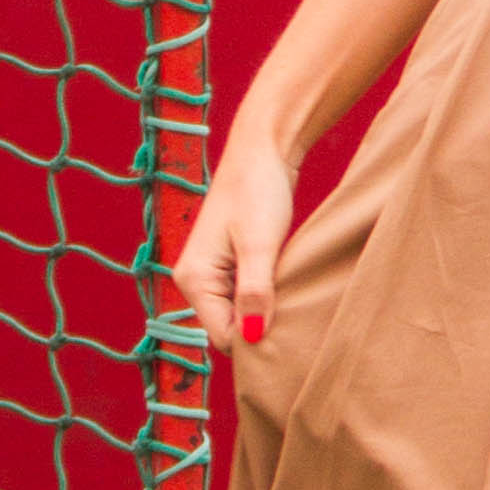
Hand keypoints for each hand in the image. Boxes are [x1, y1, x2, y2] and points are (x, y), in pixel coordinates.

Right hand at [172, 139, 296, 354]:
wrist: (263, 149)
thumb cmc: (260, 191)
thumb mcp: (261, 245)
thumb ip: (255, 294)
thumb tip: (250, 340)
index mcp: (193, 280)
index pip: (225, 337)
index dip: (257, 338)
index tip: (291, 324)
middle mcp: (194, 281)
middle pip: (231, 330)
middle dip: (261, 326)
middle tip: (296, 306)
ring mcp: (210, 274)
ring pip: (240, 315)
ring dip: (266, 310)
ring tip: (291, 288)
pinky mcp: (227, 266)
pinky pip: (246, 298)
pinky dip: (267, 296)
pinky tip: (285, 280)